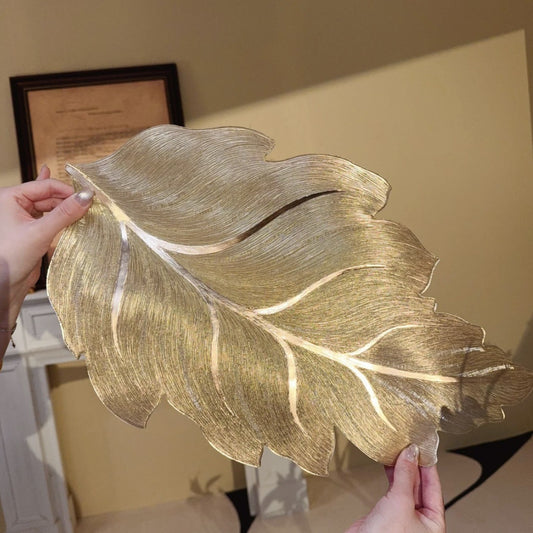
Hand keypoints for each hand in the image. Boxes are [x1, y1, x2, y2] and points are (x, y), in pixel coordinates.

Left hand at [0, 165, 92, 350]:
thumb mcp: (41, 232)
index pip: (44, 186)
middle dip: (67, 200)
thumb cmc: (11, 257)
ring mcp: (22, 216)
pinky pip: (48, 217)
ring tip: (83, 211)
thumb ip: (65, 213)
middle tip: (88, 205)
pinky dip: (60, 216)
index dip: (66, 190)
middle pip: (48, 195)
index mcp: (9, 197)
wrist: (4, 283)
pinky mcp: (30, 229)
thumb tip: (85, 197)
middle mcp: (14, 204)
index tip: (86, 196)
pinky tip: (69, 208)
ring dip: (65, 209)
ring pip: (50, 206)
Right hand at [346, 445, 445, 532]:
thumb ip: (406, 476)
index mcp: (434, 524)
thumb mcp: (401, 502)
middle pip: (420, 487)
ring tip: (398, 452)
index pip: (434, 489)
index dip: (428, 467)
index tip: (422, 449)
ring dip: (401, 470)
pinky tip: (389, 465)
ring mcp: (404, 517)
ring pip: (406, 487)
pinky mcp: (388, 514)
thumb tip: (410, 454)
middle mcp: (421, 521)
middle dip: (413, 466)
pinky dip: (391, 477)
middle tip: (408, 446)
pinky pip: (393, 491)